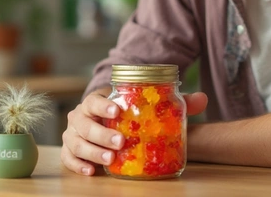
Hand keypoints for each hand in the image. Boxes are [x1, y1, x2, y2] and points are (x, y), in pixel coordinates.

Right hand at [61, 90, 207, 175]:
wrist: (103, 122)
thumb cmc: (125, 113)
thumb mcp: (146, 107)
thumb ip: (172, 102)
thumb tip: (202, 99)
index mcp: (95, 101)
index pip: (94, 100)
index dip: (103, 106)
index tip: (117, 112)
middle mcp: (80, 116)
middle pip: (83, 123)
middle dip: (101, 134)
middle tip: (120, 142)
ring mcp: (73, 134)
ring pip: (76, 142)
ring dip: (92, 151)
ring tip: (111, 159)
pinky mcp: (71, 151)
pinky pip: (68, 159)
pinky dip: (77, 165)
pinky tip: (92, 171)